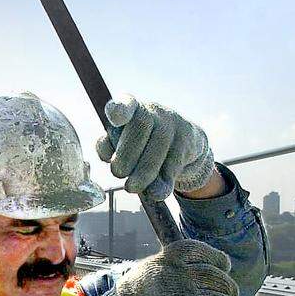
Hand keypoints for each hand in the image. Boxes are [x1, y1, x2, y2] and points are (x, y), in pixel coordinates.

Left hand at [96, 96, 215, 199]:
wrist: (184, 143)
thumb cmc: (141, 142)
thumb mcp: (121, 141)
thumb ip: (108, 147)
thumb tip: (108, 156)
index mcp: (133, 107)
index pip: (126, 103)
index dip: (119, 109)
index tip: (115, 118)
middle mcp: (153, 110)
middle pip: (140, 128)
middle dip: (126, 155)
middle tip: (117, 173)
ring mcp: (172, 124)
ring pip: (157, 148)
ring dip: (142, 173)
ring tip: (131, 187)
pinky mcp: (187, 141)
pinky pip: (172, 165)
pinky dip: (162, 183)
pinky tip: (155, 192)